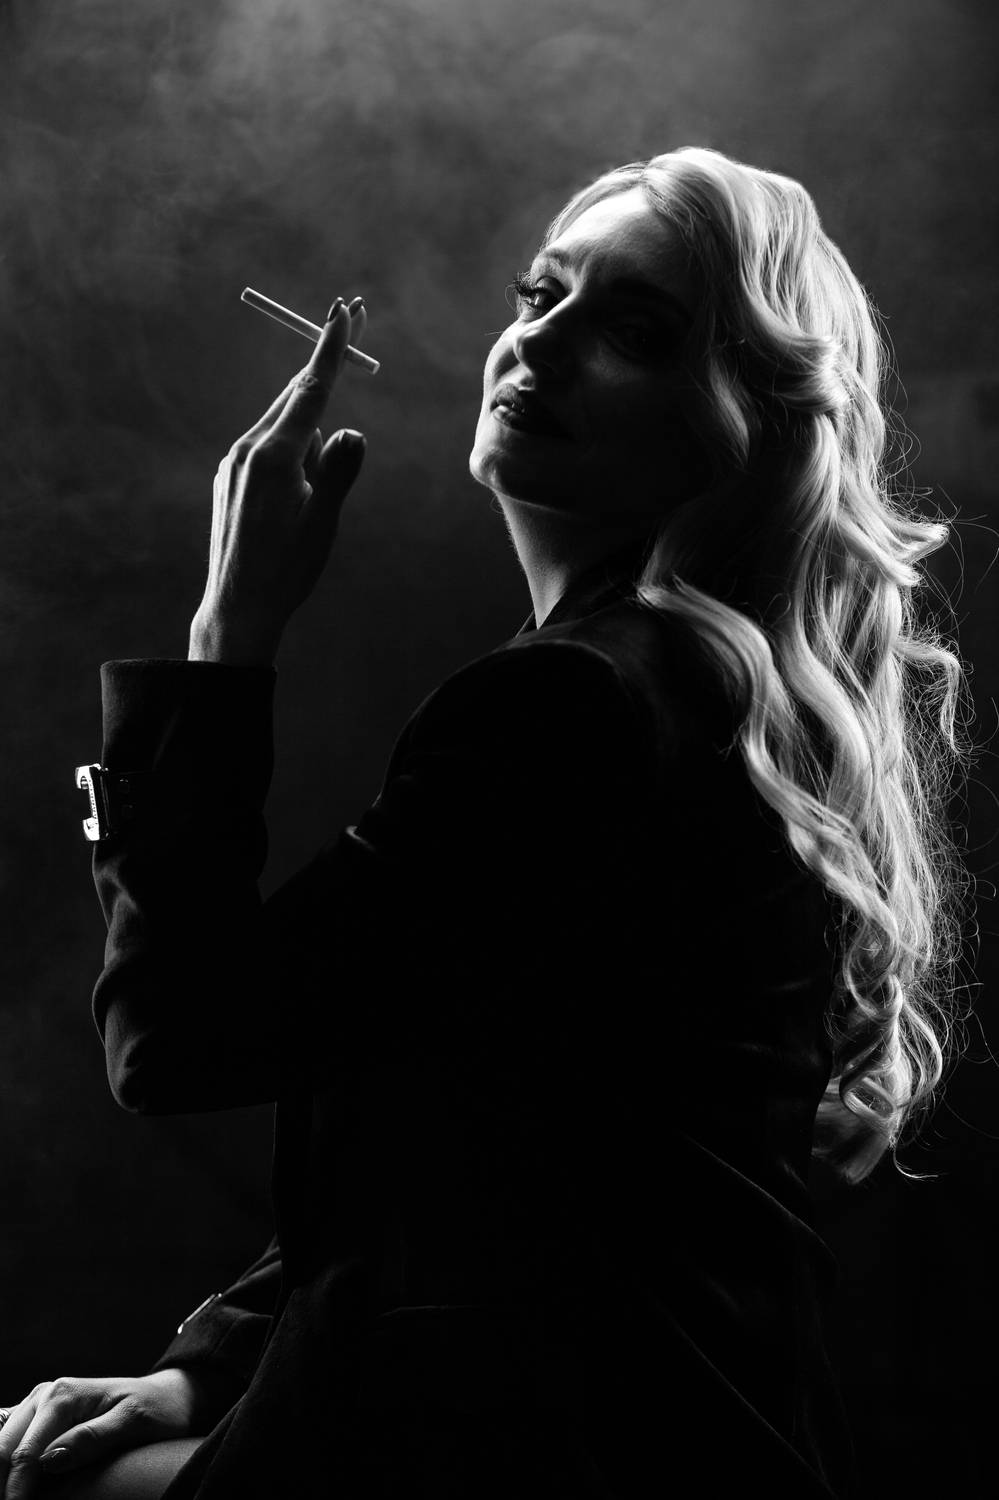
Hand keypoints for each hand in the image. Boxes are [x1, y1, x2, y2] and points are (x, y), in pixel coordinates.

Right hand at [0, 1367, 234, 1498]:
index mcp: (62, 1396)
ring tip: (18, 1498)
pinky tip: (21, 1486)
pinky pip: (14, 1444)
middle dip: (4, 1484)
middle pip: (3, 1450)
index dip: (17, 1491)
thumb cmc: (156, 1409)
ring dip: (5, 1476)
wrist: (167, 1397)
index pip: (25, 1454)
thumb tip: (49, 1460)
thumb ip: (92, 1439)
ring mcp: (39, 1406)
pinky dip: (12, 1466)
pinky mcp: (41, 1419)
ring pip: (3, 1448)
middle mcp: (44, 1396)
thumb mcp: (133, 1423)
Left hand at [189, 295, 367, 665]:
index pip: (311, 390)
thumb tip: (352, 432)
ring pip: (282, 424)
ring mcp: (235, 463)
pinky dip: (292, 442)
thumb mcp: (323, 522)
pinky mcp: (231, 479)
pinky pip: (268, 446)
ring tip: (319, 452)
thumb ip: (339, 471)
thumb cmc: (287, 569)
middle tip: (349, 316)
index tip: (344, 310)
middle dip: (323, 363)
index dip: (331, 348)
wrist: (238, 606)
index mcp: (275, 456)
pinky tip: (299, 479)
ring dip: (309, 419)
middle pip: (294, 395)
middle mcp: (249, 450)